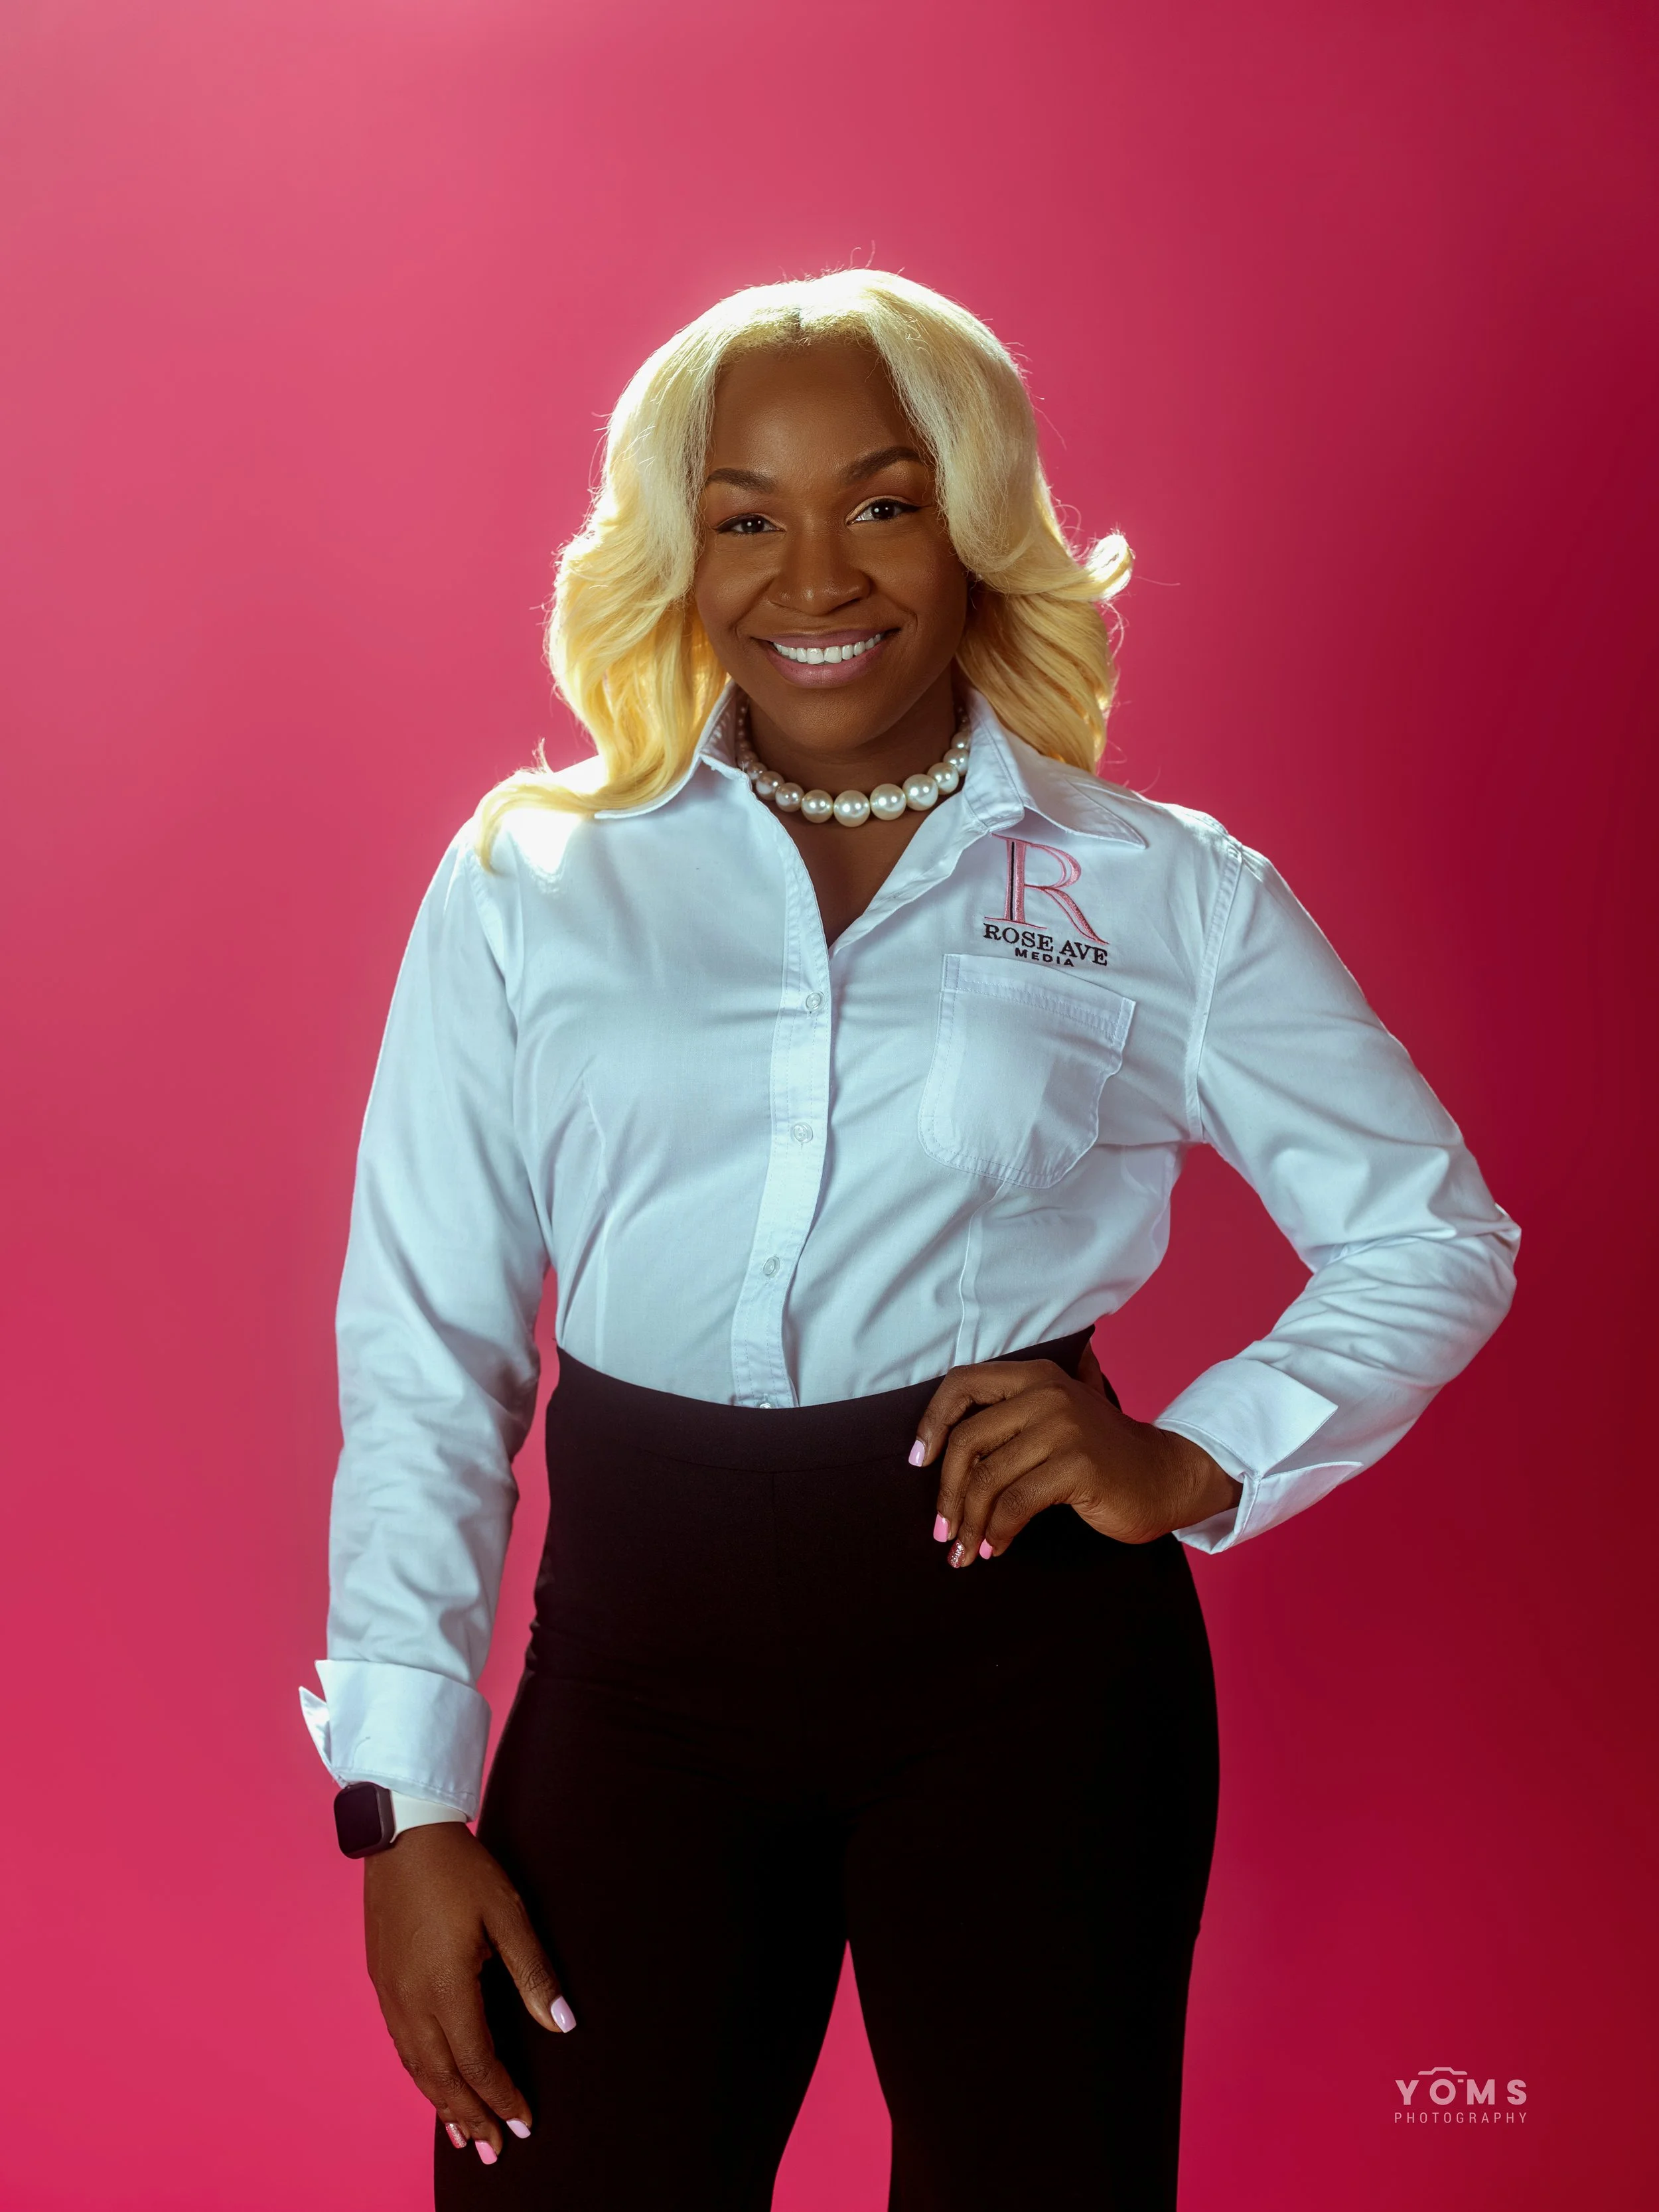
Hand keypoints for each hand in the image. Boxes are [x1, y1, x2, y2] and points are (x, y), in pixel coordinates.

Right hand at [363, 1822, 573, 2163]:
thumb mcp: (508, 1914)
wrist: (403, 1833)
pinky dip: (420, 2075)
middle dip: (470, 2117)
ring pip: (416, 2067)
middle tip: (493, 2150)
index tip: (523, 2122)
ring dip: (441, 2103)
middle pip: (442, 2078)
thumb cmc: (460, 1869)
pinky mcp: (381, 1981)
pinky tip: (433, 2083)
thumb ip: (533, 1973)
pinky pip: (402, 2045)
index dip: (501, 2096)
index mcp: (445, 1987)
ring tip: (464, 2133)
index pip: (477, 2062)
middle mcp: (411, 2000)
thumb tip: (562, 2024)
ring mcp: (391, 1993)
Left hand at [912, 1347, 1242, 1565]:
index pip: (962, 1384)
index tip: (919, 1462)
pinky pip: (1016, 1503)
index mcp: (1035, 1376)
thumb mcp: (1057, 1417)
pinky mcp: (1078, 1466)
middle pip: (967, 1441)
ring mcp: (1064, 1428)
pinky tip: (994, 1549)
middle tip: (941, 1530)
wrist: (1167, 1475)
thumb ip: (1011, 1416)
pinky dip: (997, 1532)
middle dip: (947, 1493)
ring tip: (963, 1550)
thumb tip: (940, 1446)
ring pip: (989, 1478)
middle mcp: (1046, 1394)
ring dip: (969, 1522)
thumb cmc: (1102, 1454)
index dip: (932, 1422)